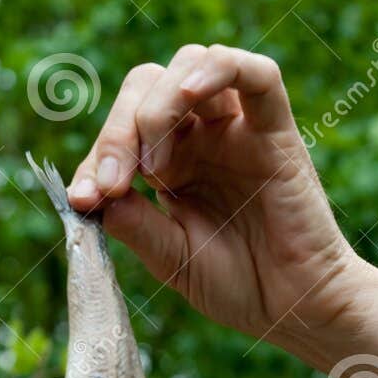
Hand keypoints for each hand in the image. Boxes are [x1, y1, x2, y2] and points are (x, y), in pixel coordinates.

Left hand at [66, 44, 377, 363]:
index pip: (121, 133)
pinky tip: (189, 93)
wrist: (295, 310)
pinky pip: (254, 73)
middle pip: (147, 87)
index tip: (82, 198)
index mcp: (171, 165)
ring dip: (157, 105)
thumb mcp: (171, 259)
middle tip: (113, 181)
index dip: (94, 158)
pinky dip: (218, 68)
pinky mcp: (275, 130)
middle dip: (118, 129)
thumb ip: (134, 224)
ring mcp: (237, 129)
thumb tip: (90, 194)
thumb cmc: (240, 286)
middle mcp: (201, 137)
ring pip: (190, 67)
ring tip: (153, 163)